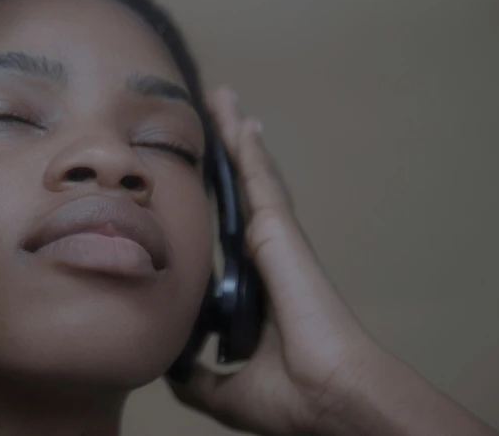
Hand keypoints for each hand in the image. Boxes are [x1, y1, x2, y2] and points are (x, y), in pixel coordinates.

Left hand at [168, 86, 379, 434]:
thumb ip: (197, 374)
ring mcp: (276, 238)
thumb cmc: (291, 395)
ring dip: (236, 138)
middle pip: (242, 190)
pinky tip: (238, 120)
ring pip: (252, 175)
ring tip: (222, 101)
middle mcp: (267, 254)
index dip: (217, 198)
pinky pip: (261, 180)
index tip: (200, 175)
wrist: (325, 396)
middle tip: (212, 116)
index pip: (230, 228)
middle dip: (227, 152)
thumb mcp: (225, 386)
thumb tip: (172, 368)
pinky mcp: (280, 232)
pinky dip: (249, 149)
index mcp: (254, 283)